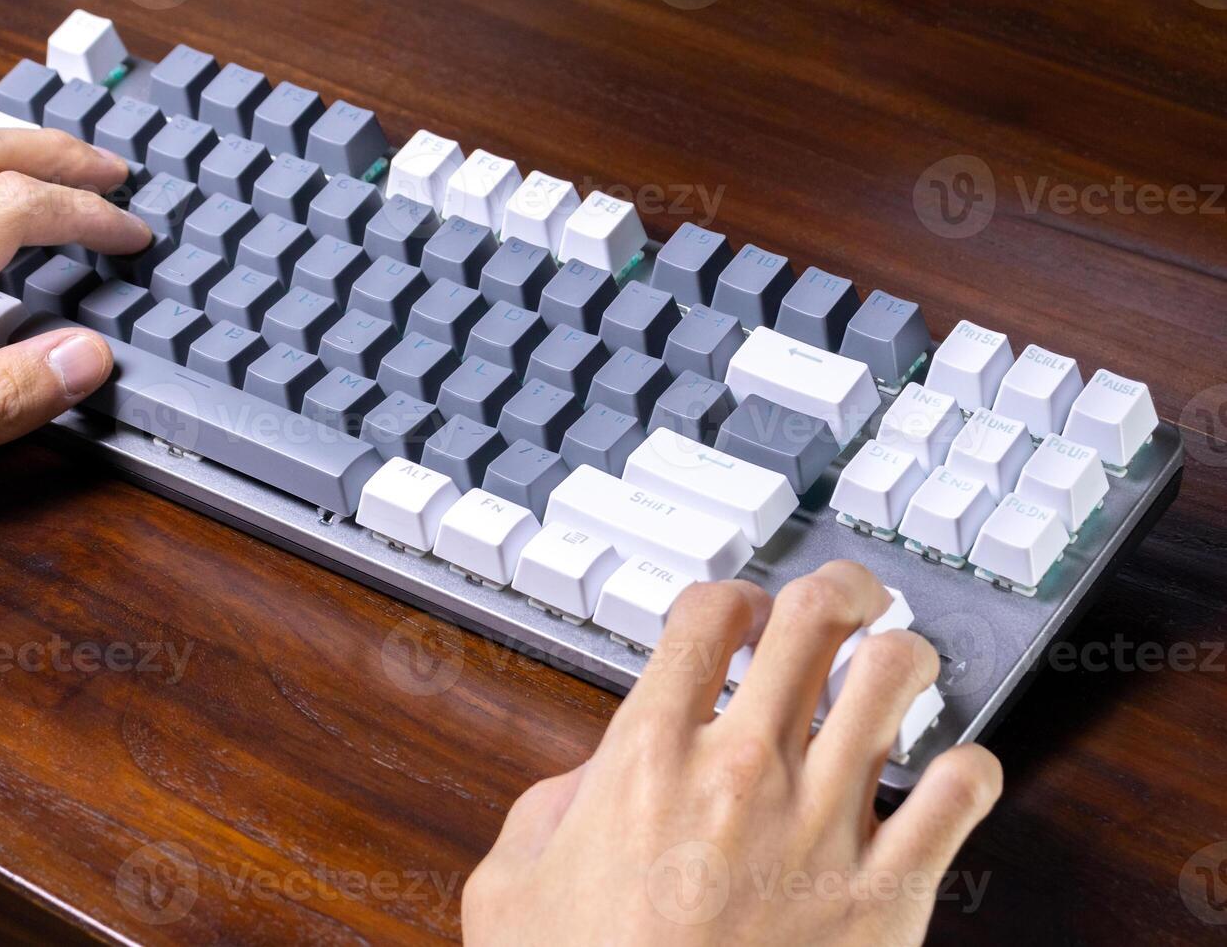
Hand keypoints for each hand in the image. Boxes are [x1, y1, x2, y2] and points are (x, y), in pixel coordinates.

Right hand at [464, 561, 1001, 945]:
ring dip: (904, 658)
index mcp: (649, 757)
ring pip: (898, 676)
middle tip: (847, 600)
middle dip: (839, 589)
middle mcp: (742, 770)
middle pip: (814, 615)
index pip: (707, 613)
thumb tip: (597, 772)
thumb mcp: (511, 886)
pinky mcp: (887, 892)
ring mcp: (821, 824)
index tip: (739, 616)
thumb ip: (548, 804)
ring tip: (899, 672)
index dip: (729, 596)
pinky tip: (948, 776)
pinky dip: (970, 767)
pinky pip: (964, 788)